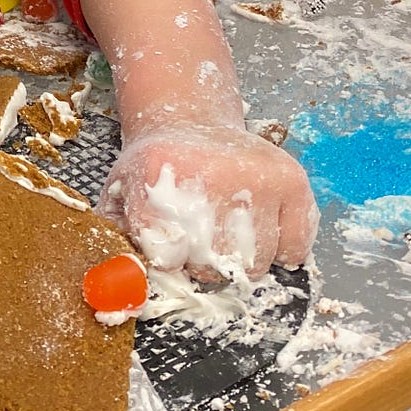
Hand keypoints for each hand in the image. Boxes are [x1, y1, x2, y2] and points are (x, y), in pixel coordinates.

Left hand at [100, 119, 318, 282]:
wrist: (189, 120)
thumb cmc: (154, 171)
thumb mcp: (120, 195)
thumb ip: (115, 242)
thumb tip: (118, 290)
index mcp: (157, 175)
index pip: (165, 255)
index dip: (167, 262)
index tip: (167, 251)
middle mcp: (209, 174)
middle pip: (213, 267)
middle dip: (201, 266)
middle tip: (195, 239)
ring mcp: (255, 177)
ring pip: (255, 264)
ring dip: (239, 262)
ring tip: (224, 231)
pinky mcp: (291, 180)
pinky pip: (295, 247)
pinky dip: (281, 250)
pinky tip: (258, 229)